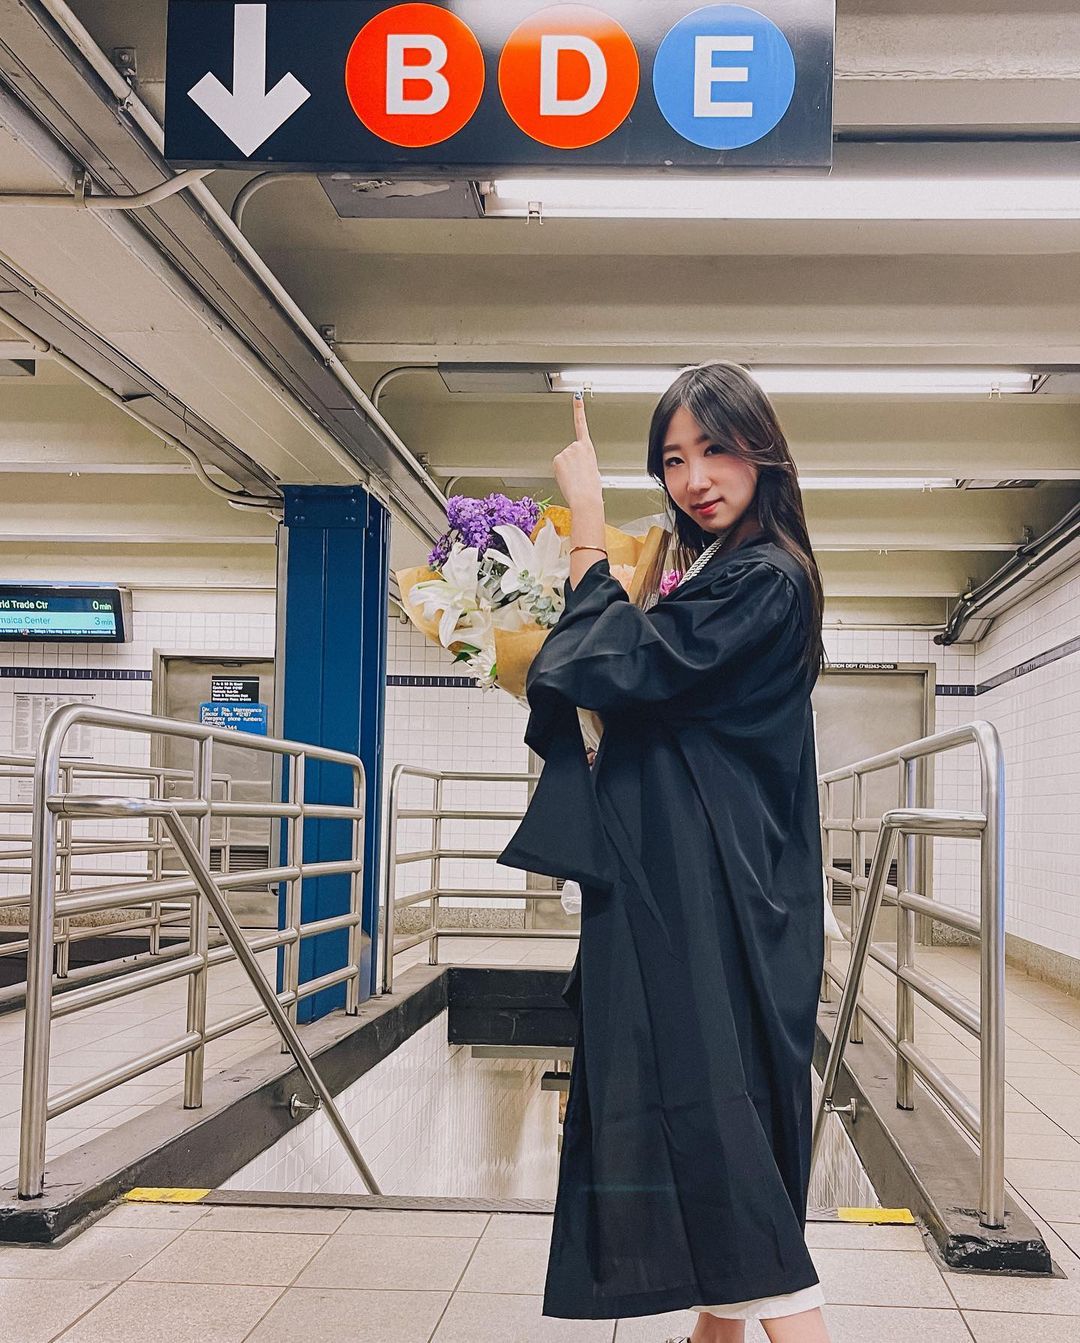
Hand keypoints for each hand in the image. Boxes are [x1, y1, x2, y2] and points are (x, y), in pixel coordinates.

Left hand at [553, 393, 603, 511]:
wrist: (585, 497)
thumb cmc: (591, 488)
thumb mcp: (592, 470)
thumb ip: (583, 461)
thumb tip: (577, 466)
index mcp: (588, 448)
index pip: (581, 424)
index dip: (578, 409)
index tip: (576, 398)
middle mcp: (576, 446)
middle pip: (569, 452)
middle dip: (571, 463)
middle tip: (578, 474)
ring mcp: (566, 452)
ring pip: (562, 460)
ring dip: (566, 469)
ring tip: (574, 478)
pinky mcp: (557, 459)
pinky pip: (557, 465)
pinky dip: (560, 472)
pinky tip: (567, 478)